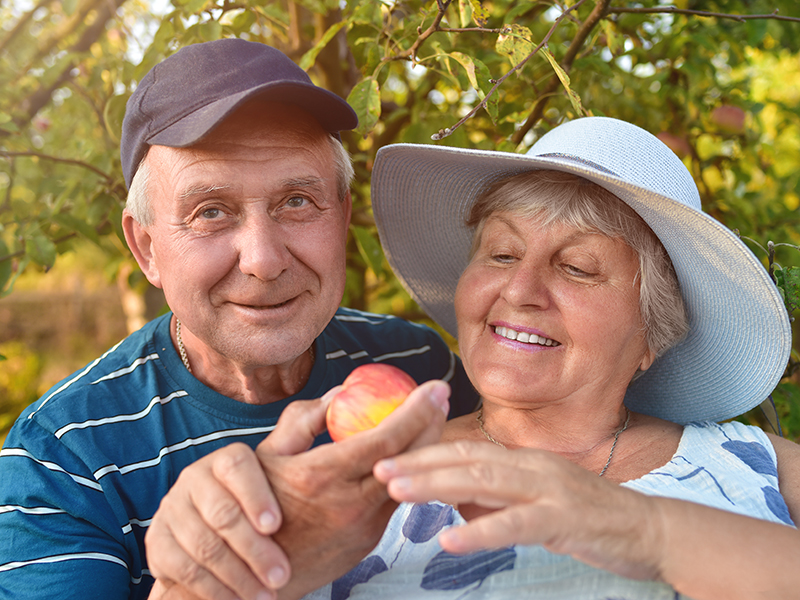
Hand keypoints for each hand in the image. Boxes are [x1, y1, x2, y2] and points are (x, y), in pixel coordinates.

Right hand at [145, 439, 289, 599]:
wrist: (219, 536)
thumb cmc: (260, 499)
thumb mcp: (281, 468)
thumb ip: (303, 434)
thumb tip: (336, 397)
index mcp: (225, 459)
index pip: (235, 465)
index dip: (255, 494)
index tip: (276, 524)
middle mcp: (194, 479)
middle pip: (220, 512)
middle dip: (253, 549)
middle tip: (281, 575)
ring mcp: (172, 511)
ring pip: (202, 545)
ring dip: (236, 576)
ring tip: (267, 595)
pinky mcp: (157, 542)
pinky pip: (181, 569)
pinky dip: (211, 589)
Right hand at [256, 380, 450, 599]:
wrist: (255, 573)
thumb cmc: (254, 506)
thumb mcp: (268, 456)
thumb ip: (303, 421)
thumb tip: (338, 393)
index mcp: (322, 476)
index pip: (385, 439)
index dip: (416, 410)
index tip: (434, 387)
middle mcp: (349, 503)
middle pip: (410, 460)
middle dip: (432, 423)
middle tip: (441, 397)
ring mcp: (363, 526)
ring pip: (411, 481)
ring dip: (426, 448)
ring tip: (433, 420)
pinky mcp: (369, 541)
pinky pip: (398, 499)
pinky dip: (410, 472)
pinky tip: (412, 454)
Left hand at [373, 441, 664, 581]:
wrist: (650, 530)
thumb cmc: (590, 517)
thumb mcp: (536, 503)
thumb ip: (497, 499)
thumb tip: (457, 504)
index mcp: (523, 461)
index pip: (466, 450)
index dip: (424, 452)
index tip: (387, 456)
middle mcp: (531, 466)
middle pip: (466, 459)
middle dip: (418, 463)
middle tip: (377, 468)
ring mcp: (548, 489)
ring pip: (483, 482)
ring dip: (435, 485)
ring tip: (396, 492)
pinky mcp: (564, 519)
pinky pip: (515, 524)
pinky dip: (480, 531)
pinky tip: (449, 539)